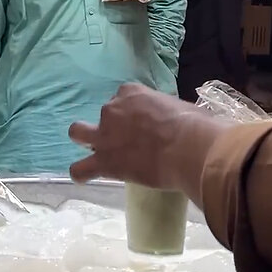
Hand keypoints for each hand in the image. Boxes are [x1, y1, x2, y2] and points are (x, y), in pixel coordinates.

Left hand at [68, 83, 227, 194]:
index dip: (131, 112)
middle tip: (126, 139)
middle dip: (110, 125)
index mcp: (132, 93)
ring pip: (78, 133)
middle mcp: (113, 110)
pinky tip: (86, 178)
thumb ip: (170, 112)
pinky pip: (80, 169)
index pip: (123, 97)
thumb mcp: (182, 107)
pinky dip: (81, 174)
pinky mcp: (103, 162)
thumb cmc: (194, 125)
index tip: (143, 123)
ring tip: (94, 153)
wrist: (188, 148)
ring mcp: (104, 135)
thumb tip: (180, 121)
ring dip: (84, 141)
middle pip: (104, 114)